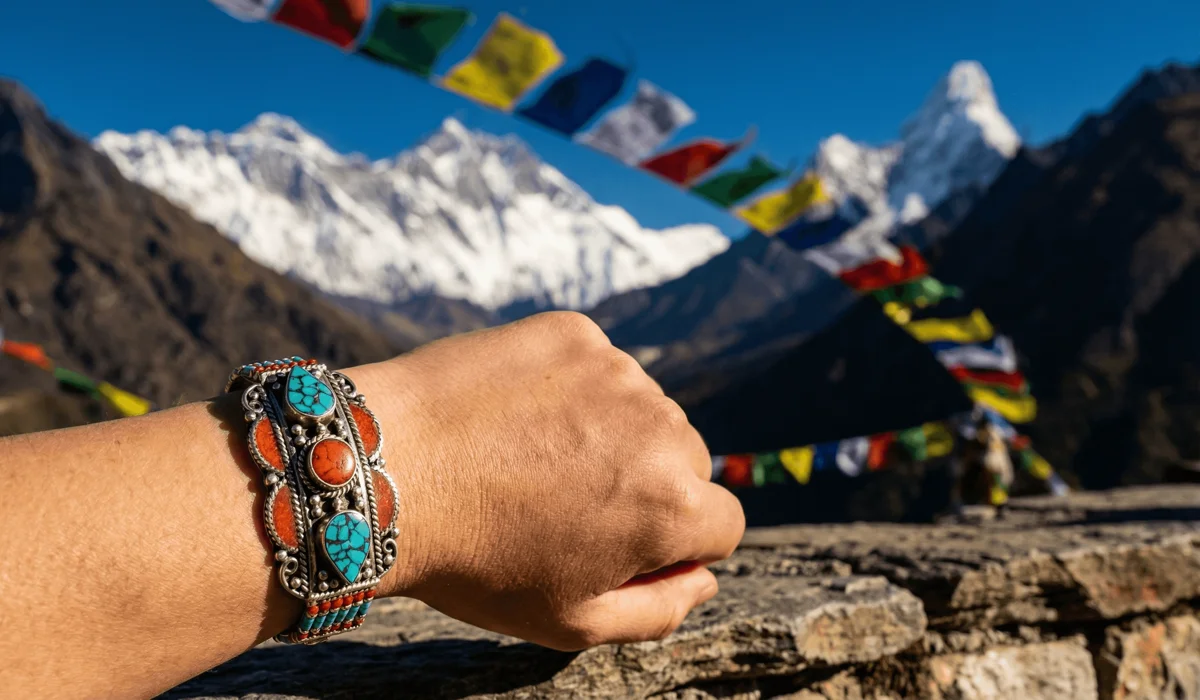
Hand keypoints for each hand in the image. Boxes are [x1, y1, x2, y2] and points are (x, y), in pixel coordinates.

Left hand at [367, 312, 744, 649]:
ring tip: (532, 458)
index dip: (675, 545)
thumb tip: (706, 580)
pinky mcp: (574, 333)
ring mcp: (617, 371)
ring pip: (644, 410)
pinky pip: (598, 367)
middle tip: (567, 503)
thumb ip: (660, 610)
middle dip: (647, 484)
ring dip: (610, 432)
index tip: (617, 542)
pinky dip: (571, 390)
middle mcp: (661, 428)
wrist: (382, 470)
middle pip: (687, 462)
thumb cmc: (475, 559)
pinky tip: (516, 417)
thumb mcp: (571, 621)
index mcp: (672, 505)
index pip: (722, 525)